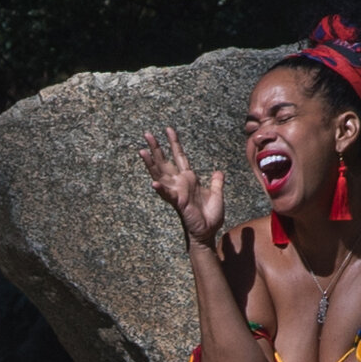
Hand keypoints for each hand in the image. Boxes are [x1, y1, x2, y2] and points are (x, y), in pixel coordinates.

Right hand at [139, 126, 223, 246]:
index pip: (180, 156)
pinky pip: (168, 194)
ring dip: (151, 163)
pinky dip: (161, 189)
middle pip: (164, 161)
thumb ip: (217, 183)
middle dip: (156, 148)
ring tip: (142, 151)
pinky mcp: (178, 202)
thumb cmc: (210, 216)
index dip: (174, 143)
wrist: (208, 232)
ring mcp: (177, 191)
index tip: (168, 129)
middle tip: (147, 134)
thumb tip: (218, 172)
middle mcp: (180, 183)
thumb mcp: (217, 195)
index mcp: (189, 178)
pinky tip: (154, 184)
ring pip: (160, 174)